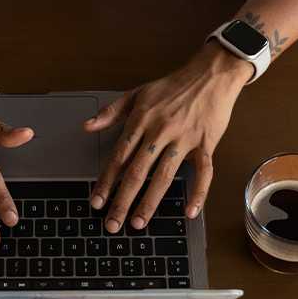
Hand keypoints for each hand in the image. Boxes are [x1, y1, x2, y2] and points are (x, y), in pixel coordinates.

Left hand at [83, 41, 249, 231]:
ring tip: (138, 223)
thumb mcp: (137, 93)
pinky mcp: (206, 143)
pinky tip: (189, 212)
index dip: (106, 181)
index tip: (96, 201)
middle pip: (137, 172)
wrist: (210, 74)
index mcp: (141, 120)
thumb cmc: (173, 85)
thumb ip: (111, 112)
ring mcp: (183, 138)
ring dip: (149, 202)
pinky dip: (198, 193)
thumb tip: (87, 126)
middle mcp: (160, 131)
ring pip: (163, 176)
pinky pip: (203, 172)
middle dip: (122, 200)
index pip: (119, 157)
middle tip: (112, 224)